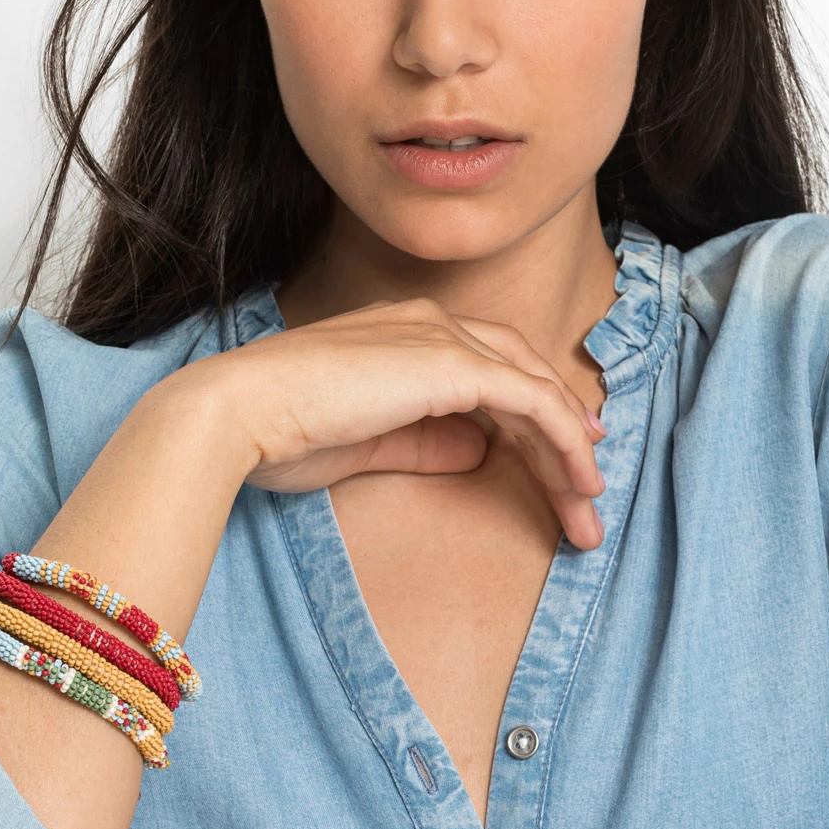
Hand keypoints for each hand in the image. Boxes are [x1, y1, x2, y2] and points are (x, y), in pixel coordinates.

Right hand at [177, 296, 606, 549]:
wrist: (240, 411)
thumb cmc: (281, 430)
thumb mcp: (369, 442)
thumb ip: (426, 440)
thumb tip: (475, 450)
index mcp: (406, 332)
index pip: (491, 366)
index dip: (535, 411)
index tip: (564, 457)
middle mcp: (432, 322)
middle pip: (524, 374)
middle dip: (563, 436)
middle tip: (588, 493)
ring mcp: (443, 338)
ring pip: (536, 389)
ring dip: (570, 449)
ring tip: (589, 505)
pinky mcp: (452, 366)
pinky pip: (532, 402)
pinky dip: (562, 439)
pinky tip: (577, 479)